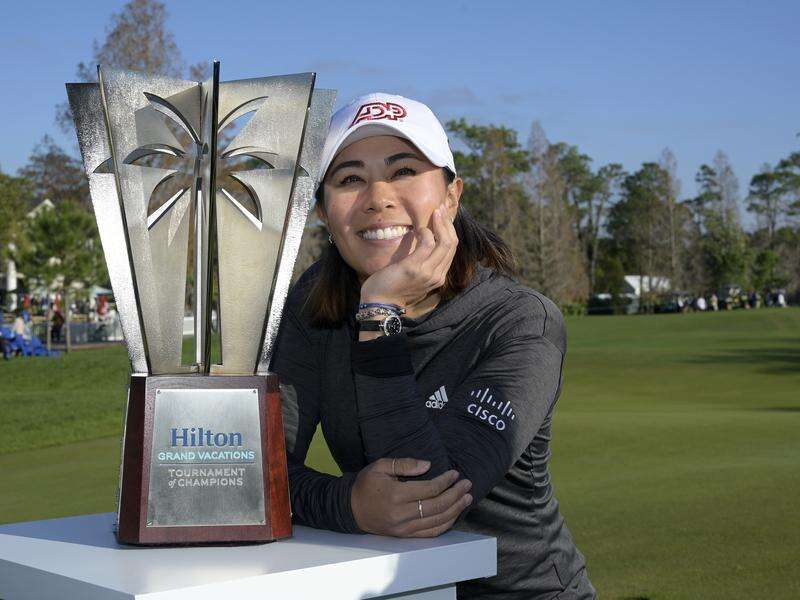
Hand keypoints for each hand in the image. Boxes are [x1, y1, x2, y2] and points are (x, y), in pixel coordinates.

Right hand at [351, 457, 472, 537]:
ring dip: (455, 510)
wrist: (351, 509)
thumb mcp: (381, 466)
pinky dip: (445, 524)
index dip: (445, 481)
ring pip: (437, 521)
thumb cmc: (367, 484)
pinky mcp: (405, 536)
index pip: (429, 489)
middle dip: (455, 494)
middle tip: (467, 484)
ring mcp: (404, 528)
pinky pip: (430, 533)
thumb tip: (428, 465)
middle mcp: (401, 514)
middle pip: (437, 506)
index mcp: (395, 495)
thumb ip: (404, 464)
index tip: (455, 473)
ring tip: (466, 498)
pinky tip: (454, 514)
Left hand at [360, 205, 457, 308]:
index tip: (443, 218)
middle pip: (452, 244)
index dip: (449, 232)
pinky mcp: (415, 267)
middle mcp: (437, 275)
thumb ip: (422, 263)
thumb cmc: (392, 288)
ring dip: (440, 224)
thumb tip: (424, 242)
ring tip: (434, 212)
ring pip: (445, 242)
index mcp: (438, 277)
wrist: (380, 304)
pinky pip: (428, 243)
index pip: (451, 251)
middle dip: (447, 224)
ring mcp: (427, 272)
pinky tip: (419, 228)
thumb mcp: (413, 276)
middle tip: (440, 210)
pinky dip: (426, 232)